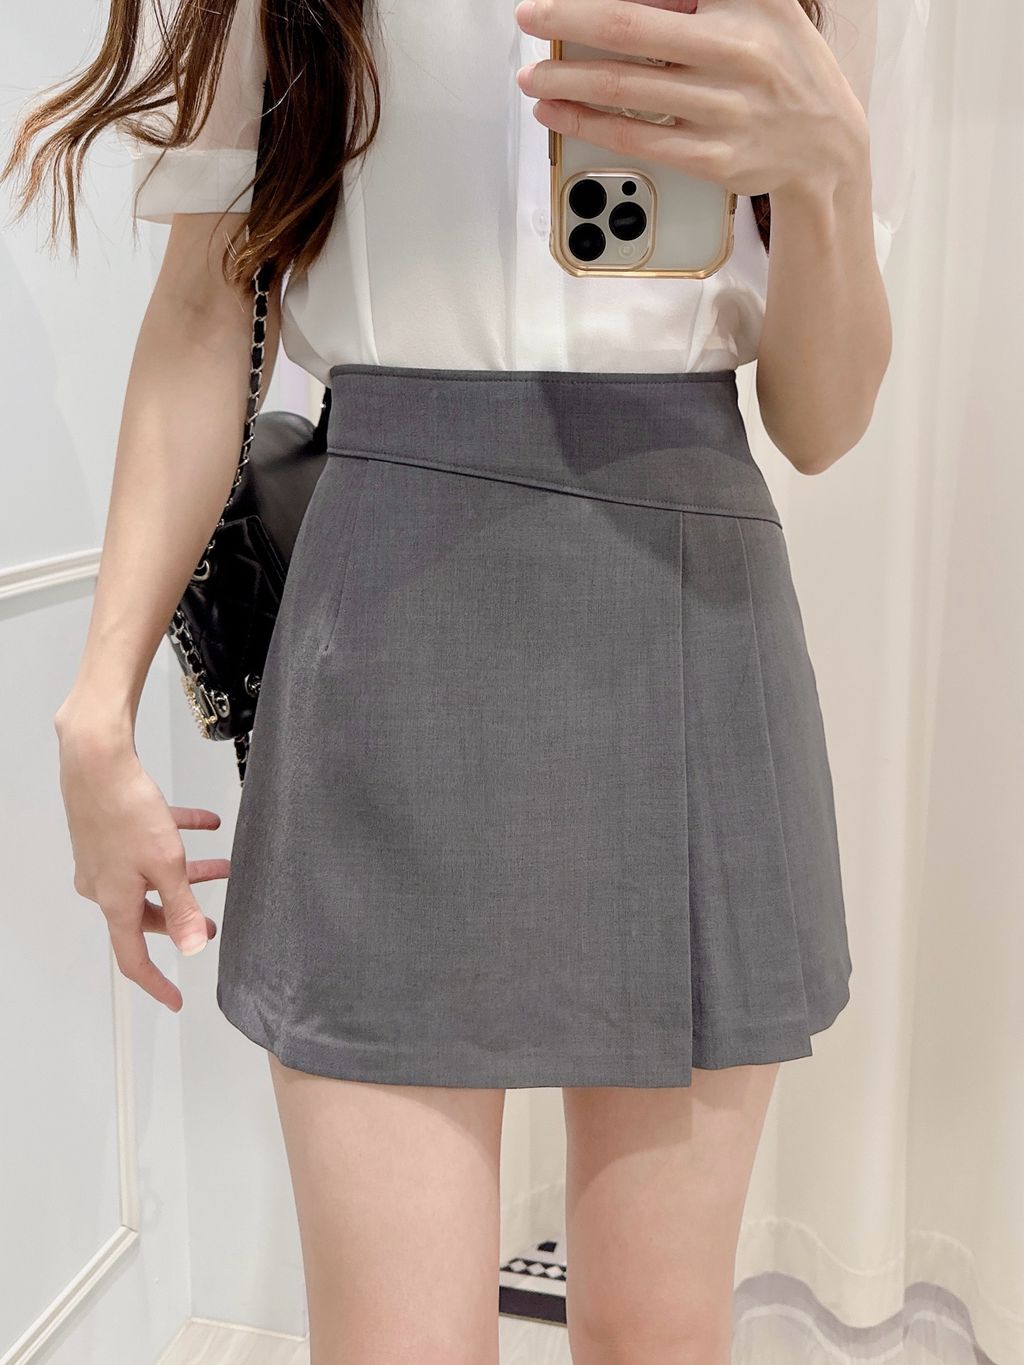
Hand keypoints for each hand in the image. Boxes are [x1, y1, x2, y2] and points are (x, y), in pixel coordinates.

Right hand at [56, 725, 228, 1011]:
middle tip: (211, 924)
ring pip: (151, 877)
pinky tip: (206, 823)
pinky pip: (148, 842)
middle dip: (183, 918)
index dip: (157, 982)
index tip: (176, 998)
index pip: (133, 959)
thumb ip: (182, 906)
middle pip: (146, 915)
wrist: (98, 762)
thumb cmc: (125, 810)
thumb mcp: (166, 864)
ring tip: (223, 868)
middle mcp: (103, 885)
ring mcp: (104, 858)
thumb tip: (193, 946)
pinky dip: (176, 838)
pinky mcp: (110, 832)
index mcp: (115, 902)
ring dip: (187, 876)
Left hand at [514, 0, 868, 199]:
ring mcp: (725, 111)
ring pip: (626, 91)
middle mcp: (737, 54)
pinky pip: (638, 139)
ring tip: (534, 77)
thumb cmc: (782, 66)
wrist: (827, 146)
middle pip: (630, 30)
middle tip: (530, 17)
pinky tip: (560, 115)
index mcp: (747, 5)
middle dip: (568, 21)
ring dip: (567, 82)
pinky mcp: (714, 159)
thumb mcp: (762, 4)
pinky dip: (589, 126)